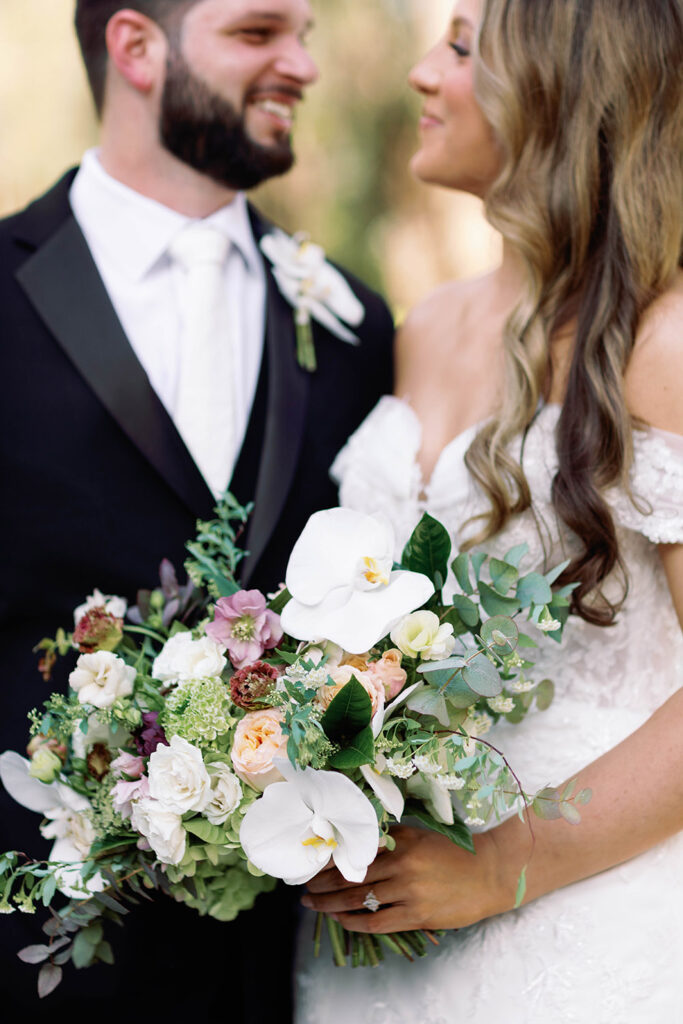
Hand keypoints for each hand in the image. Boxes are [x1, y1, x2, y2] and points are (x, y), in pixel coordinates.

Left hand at [301, 825, 506, 933]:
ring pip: (357, 898)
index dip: (328, 858)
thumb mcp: (419, 837)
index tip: (311, 862)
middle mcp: (401, 862)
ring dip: (329, 903)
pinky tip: (341, 919)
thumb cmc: (452, 854)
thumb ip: (390, 840)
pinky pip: (375, 921)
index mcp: (399, 839)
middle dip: (321, 883)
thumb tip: (354, 848)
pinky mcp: (416, 914)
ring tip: (313, 904)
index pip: (353, 849)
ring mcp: (408, 889)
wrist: (489, 873)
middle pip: (349, 874)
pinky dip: (353, 921)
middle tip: (305, 887)